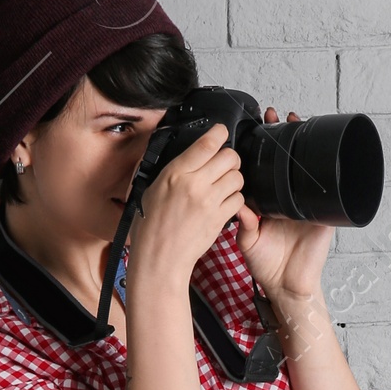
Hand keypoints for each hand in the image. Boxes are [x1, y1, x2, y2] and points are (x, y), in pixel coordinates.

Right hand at [125, 122, 244, 286]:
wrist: (159, 257)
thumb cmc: (151, 226)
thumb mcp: (153, 188)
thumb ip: (174, 170)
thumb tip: (190, 156)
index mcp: (175, 173)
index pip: (206, 144)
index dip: (219, 133)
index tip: (222, 131)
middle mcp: (194, 184)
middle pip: (229, 157)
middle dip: (230, 157)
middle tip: (224, 164)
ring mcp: (209, 202)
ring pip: (237, 177)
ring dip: (234, 178)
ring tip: (224, 185)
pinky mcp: (220, 219)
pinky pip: (239, 199)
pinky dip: (235, 198)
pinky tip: (225, 202)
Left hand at [236, 107, 333, 304]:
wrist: (286, 287)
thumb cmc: (267, 266)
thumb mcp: (248, 240)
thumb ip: (242, 221)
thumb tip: (236, 203)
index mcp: (269, 203)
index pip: (266, 168)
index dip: (262, 149)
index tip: (256, 128)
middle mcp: (287, 201)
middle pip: (287, 163)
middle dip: (283, 138)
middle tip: (276, 117)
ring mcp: (306, 206)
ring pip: (307, 171)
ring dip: (304, 147)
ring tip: (297, 123)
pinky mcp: (323, 217)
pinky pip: (327, 194)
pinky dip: (326, 177)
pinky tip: (322, 158)